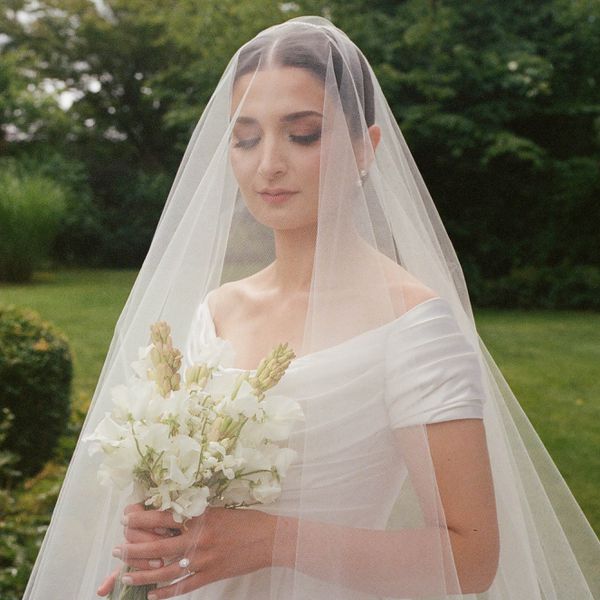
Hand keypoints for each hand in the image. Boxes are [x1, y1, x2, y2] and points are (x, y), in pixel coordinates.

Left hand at [106, 504, 278, 598]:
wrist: (270, 539)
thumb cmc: (246, 521)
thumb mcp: (219, 510)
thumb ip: (197, 514)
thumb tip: (171, 514)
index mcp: (201, 517)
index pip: (164, 516)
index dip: (142, 517)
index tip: (126, 517)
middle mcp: (199, 538)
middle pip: (158, 545)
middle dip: (134, 548)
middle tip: (116, 550)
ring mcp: (204, 559)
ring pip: (166, 569)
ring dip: (144, 573)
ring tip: (126, 575)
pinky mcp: (211, 575)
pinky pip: (183, 587)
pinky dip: (166, 592)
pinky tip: (152, 595)